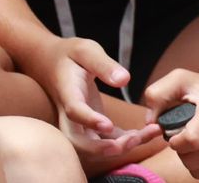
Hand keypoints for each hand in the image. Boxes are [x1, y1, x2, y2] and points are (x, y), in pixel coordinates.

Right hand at [31, 37, 159, 163]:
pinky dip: (125, 141)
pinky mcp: (91, 126)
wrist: (51, 63)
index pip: (74, 111)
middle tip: (132, 140)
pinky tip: (144, 133)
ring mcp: (80, 124)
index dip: (89, 120)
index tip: (108, 124)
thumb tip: (124, 80)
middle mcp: (70, 115)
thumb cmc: (69, 55)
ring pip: (94, 147)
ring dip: (120, 147)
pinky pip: (106, 141)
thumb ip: (103, 64)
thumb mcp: (85, 50)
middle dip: (105, 148)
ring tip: (147, 134)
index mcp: (68, 92)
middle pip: (79, 143)